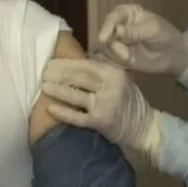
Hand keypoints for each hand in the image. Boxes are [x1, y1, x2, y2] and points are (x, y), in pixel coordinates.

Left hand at [41, 59, 159, 153]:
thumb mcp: (120, 79)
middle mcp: (110, 86)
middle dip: (59, 74)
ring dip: (57, 90)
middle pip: (79, 77)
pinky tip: (50, 108)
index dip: (67, 63)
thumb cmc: (128, 100)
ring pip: (76, 96)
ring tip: (44, 86)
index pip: (86, 64)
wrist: (143, 126)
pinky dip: (63, 112)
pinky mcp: (100, 122)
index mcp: (114, 73)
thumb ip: (102, 70)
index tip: (52, 62)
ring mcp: (104, 105)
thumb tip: (76, 60)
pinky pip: (77, 117)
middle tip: (44, 73)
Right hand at [96, 4, 187, 75]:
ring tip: (130, 58)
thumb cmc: (166, 37)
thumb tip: (118, 31)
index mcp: (128, 13)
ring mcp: (117, 42)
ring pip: (105, 48)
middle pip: (105, 33)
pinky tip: (127, 63)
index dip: (107, 27)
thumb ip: (136, 31)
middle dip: (110, 44)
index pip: (113, 17)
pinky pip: (110, 59)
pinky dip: (115, 62)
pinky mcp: (118, 56)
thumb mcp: (154, 31)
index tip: (104, 39)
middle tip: (123, 54)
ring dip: (115, 55)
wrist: (173, 57)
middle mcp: (118, 26)